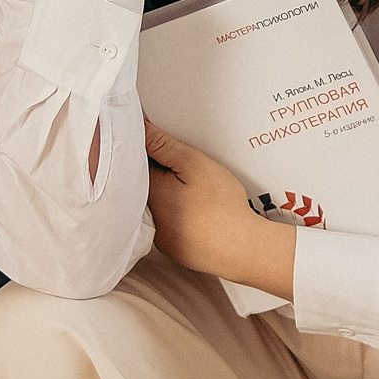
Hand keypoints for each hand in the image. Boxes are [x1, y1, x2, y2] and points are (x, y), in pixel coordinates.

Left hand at [145, 124, 296, 300]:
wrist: (242, 249)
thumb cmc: (220, 206)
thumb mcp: (194, 164)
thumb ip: (164, 145)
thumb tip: (140, 129)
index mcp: (148, 192)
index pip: (136, 163)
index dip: (149, 150)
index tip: (163, 144)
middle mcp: (147, 216)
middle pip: (146, 186)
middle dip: (159, 173)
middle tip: (182, 167)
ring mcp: (159, 236)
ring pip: (157, 206)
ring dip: (169, 196)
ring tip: (194, 191)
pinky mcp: (173, 249)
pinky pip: (169, 225)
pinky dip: (178, 216)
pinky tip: (197, 212)